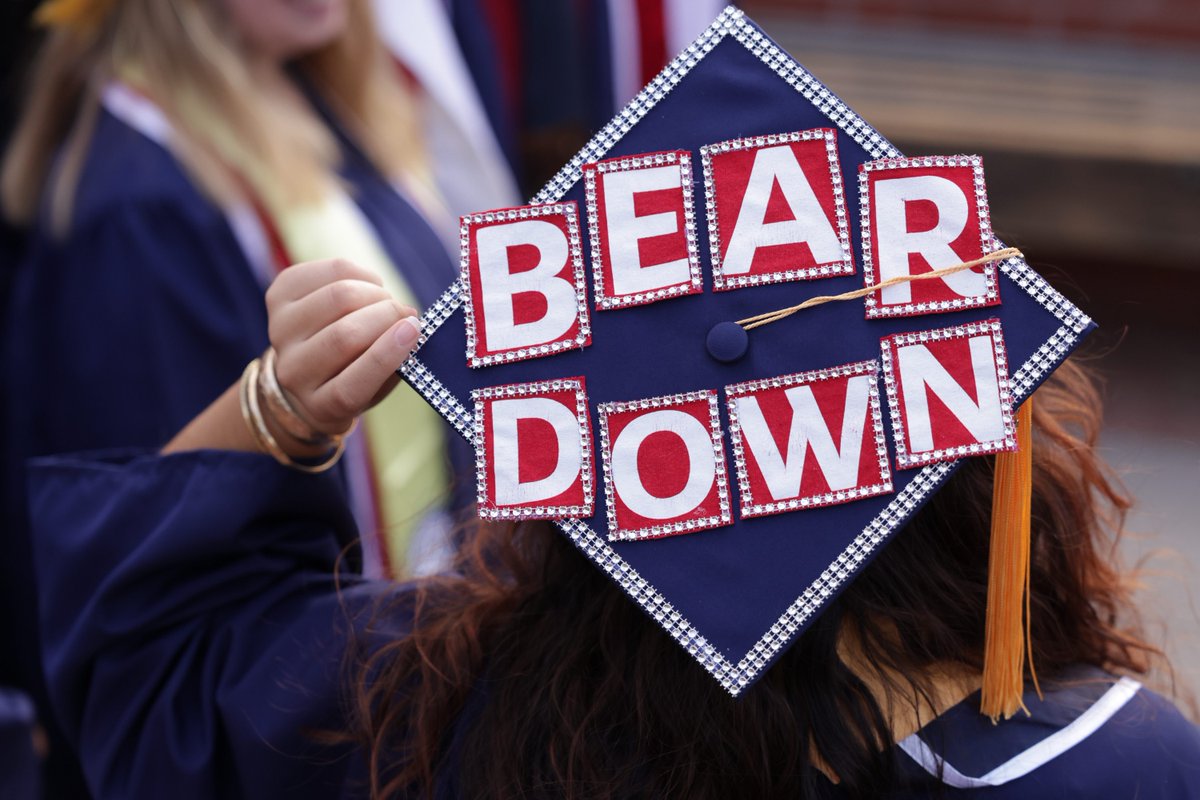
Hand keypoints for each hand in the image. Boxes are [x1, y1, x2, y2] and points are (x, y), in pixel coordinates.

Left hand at [265, 258, 420, 437]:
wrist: (306, 365)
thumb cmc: (354, 376)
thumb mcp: (376, 387)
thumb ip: (393, 365)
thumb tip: (409, 327)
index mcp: (320, 405)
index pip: (350, 388)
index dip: (384, 357)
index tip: (413, 330)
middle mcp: (293, 371)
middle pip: (344, 335)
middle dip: (386, 315)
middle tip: (406, 312)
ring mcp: (280, 331)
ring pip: (336, 298)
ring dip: (375, 293)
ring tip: (387, 300)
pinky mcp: (278, 295)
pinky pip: (325, 272)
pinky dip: (359, 273)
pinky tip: (368, 284)